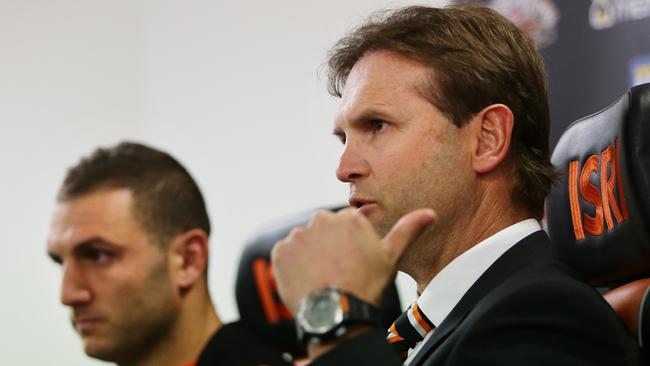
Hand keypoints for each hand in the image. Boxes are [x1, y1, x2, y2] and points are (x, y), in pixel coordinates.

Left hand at [271, 207, 436, 313]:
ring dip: (309, 255)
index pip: (345, 225)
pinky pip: (286, 254)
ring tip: (322, 278)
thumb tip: (431, 213)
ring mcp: (298, 235)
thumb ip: (408, 229)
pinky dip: (293, 265)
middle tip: (337, 270)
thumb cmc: (366, 284)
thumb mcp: (391, 256)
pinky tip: (307, 280)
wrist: (337, 312)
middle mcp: (321, 220)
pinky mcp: (281, 251)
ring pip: (304, 242)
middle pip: (323, 231)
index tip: (351, 262)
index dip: (349, 245)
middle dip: (327, 246)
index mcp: (348, 218)